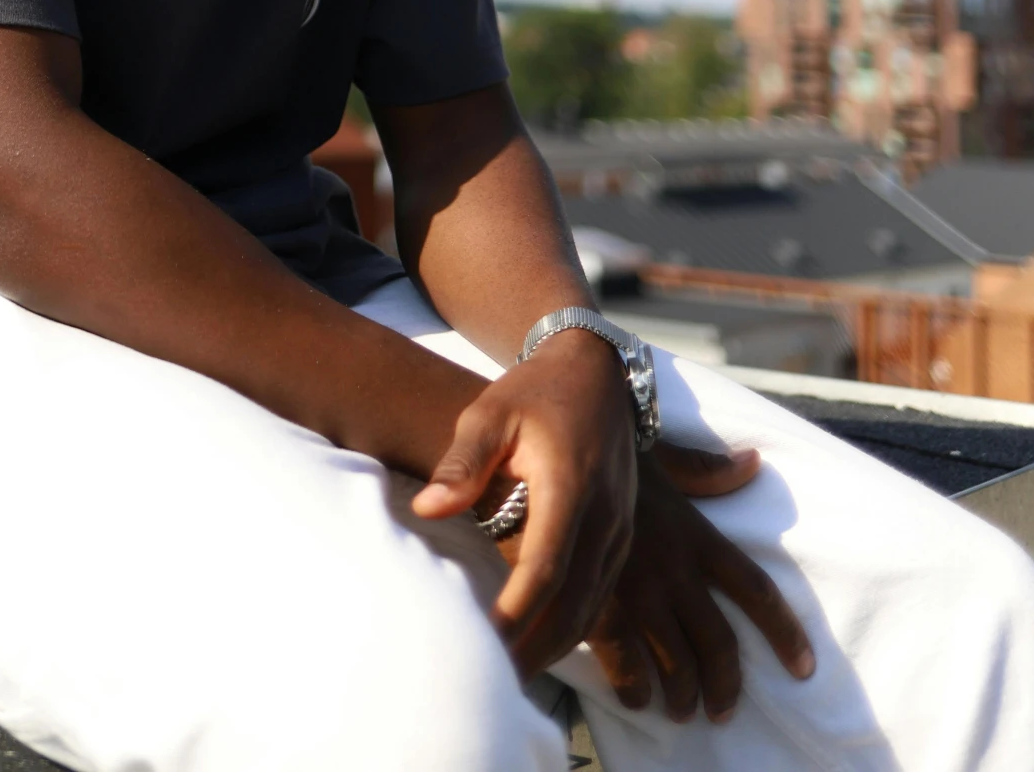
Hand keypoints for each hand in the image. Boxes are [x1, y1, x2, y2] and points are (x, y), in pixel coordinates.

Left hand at [412, 331, 637, 673]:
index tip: (485, 644)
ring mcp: (621, 525)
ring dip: (557, 644)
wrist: (590, 369)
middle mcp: (605, 512)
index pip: (544, 567)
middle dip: (537, 648)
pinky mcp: (623, 532)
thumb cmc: (530, 392)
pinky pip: (604, 592)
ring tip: (514, 673)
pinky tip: (544, 642)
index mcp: (570, 483)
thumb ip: (461, 464)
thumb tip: (427, 509)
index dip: (515, 612)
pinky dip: (576, 624)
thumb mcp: (488, 414)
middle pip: (576, 602)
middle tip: (495, 681)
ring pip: (595, 606)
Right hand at [585, 444, 814, 721]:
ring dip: (684, 695)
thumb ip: (705, 469)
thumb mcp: (659, 458)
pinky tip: (639, 700)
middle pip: (718, 642)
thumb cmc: (600, 456)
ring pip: (677, 664)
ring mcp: (638, 593)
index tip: (803, 667)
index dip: (784, 632)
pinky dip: (636, 690)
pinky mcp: (599, 609)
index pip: (753, 588)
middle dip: (726, 684)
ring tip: (683, 711)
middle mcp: (675, 570)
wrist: (545, 466)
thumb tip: (753, 462)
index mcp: (695, 535)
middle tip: (724, 710)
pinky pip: (626, 666)